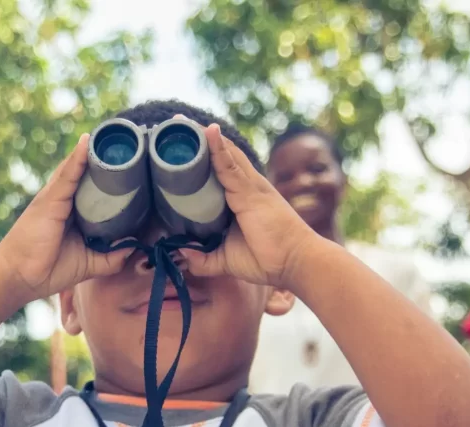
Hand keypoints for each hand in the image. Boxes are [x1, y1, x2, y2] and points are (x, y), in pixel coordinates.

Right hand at [0, 134, 134, 299]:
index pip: (95, 189)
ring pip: (78, 168)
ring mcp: (56, 197)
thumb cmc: (47, 269)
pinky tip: (89, 141)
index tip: (134, 164)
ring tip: (114, 135)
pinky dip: (78, 157)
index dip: (110, 177)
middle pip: (88, 174)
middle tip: (130, 144)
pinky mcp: (50, 199)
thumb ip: (111, 258)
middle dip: (105, 160)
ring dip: (94, 152)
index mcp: (74, 213)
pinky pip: (67, 174)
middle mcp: (65, 200)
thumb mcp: (88, 264)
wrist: (18, 277)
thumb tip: (133, 247)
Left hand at [178, 123, 318, 287]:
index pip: (216, 170)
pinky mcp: (250, 192)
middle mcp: (244, 186)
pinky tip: (206, 131)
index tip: (177, 144)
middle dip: (196, 139)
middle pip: (218, 155)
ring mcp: (248, 186)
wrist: (296, 263)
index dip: (200, 155)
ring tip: (179, 121)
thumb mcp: (227, 259)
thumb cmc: (269, 259)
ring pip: (223, 154)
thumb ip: (204, 258)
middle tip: (173, 122)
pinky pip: (230, 166)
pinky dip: (218, 148)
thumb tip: (182, 255)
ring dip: (202, 136)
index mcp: (238, 198)